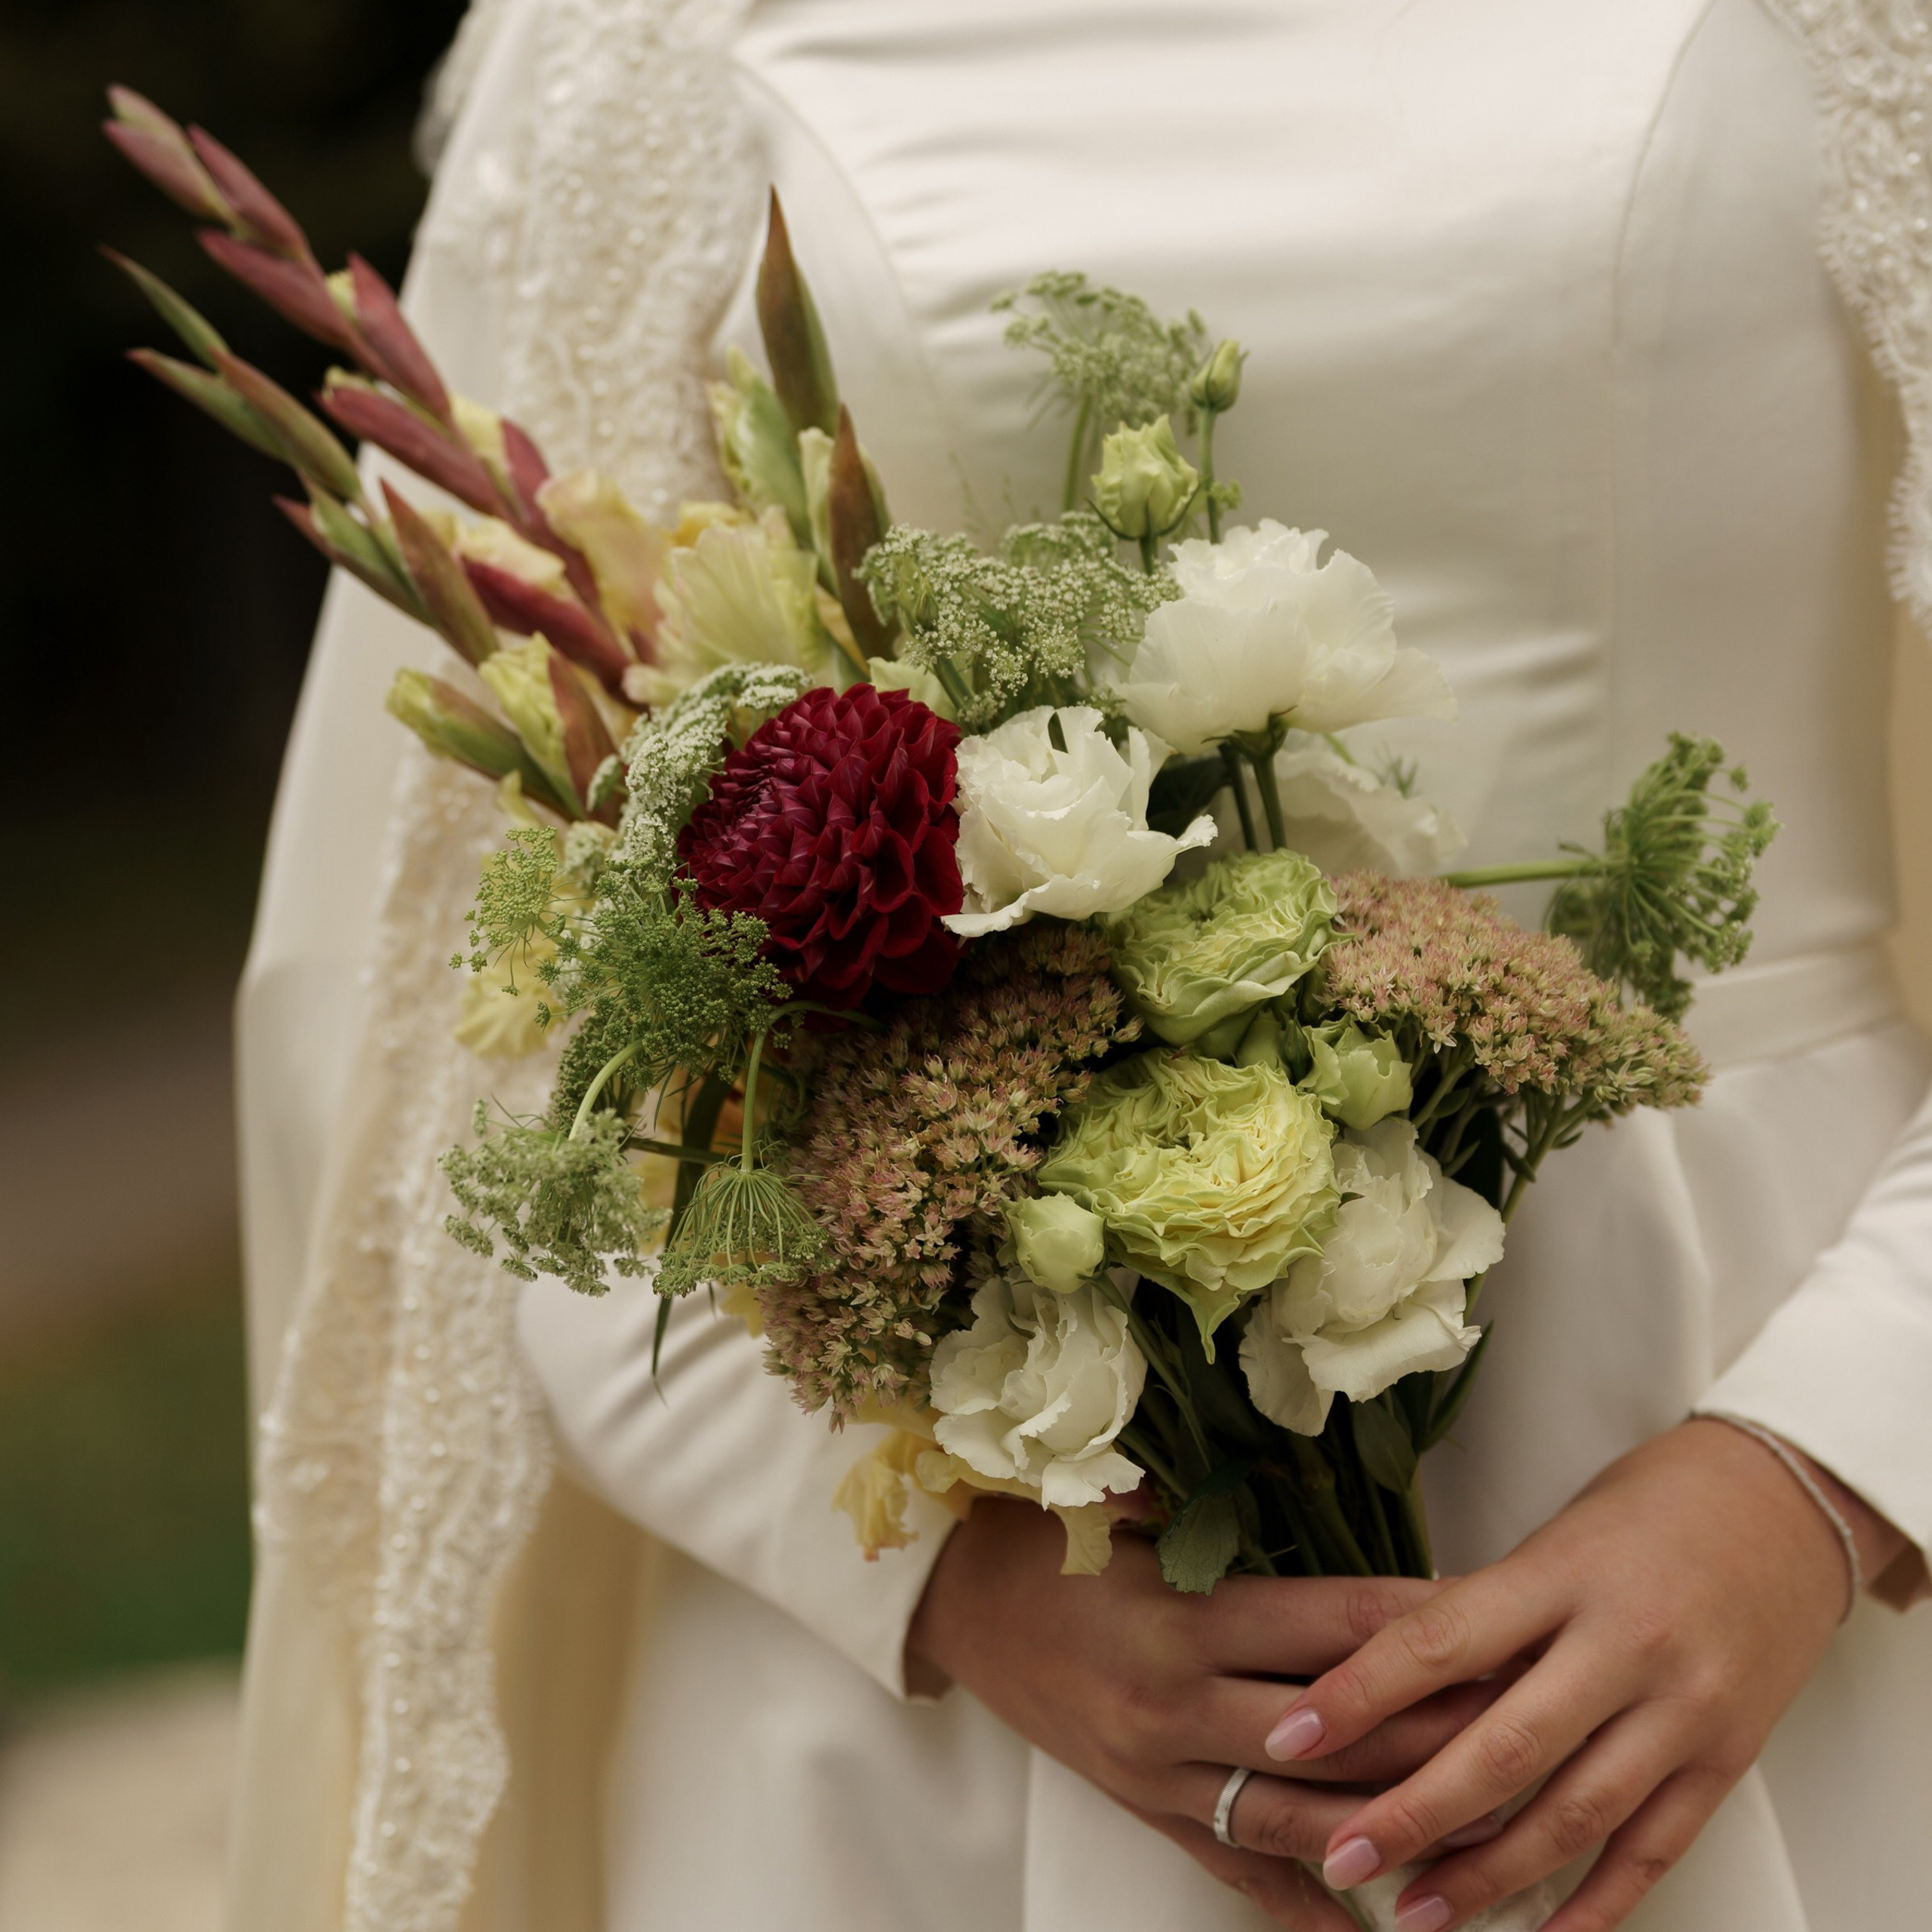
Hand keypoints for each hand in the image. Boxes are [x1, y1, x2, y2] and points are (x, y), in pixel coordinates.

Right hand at [906, 1498, 1508, 1928]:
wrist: (951, 1603)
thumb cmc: (1042, 1537)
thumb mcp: (1120, 1501)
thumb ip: (1214, 1509)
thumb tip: (1319, 1479)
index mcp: (1182, 1617)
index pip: (1333, 1625)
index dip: (1424, 1621)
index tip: (1503, 1615)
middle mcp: (1180, 1705)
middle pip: (1340, 1733)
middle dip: (1443, 1730)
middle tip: (1534, 1720)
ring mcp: (1161, 1772)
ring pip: (1301, 1815)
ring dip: (1396, 1824)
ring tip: (1492, 1829)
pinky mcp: (1145, 1810)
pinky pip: (1237, 1871)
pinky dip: (1308, 1906)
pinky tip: (1381, 1924)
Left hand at [1266, 1419, 1907, 1931]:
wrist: (1784, 1502)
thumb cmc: (1648, 1507)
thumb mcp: (1553, 1538)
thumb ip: (1485, 1612)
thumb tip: (1386, 1684)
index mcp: (1560, 1574)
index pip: (1438, 1642)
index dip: (1356, 1695)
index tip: (1288, 1737)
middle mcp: (1621, 1645)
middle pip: (1501, 1749)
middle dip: (1411, 1813)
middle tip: (1338, 1854)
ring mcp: (1681, 1709)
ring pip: (1572, 1816)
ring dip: (1488, 1877)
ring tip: (1417, 1914)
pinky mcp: (1725, 1759)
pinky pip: (1652, 1849)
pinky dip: (1593, 1906)